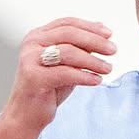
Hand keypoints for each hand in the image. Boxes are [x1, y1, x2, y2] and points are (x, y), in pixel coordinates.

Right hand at [2, 18, 115, 133]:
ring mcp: (30, 59)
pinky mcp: (33, 77)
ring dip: (92, 60)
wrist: (26, 115)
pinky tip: (96, 80)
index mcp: (38, 36)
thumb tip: (101, 29)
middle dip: (94, 41)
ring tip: (108, 68)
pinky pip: (65, 73)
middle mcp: (32, 44)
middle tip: (113, 50)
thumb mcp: (67, 64)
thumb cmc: (47, 89)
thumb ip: (80, 47)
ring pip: (68, 52)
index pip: (67, 23)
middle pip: (68, 34)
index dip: (90, 27)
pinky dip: (84, 76)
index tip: (109, 34)